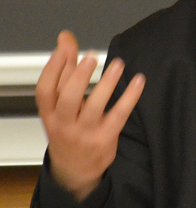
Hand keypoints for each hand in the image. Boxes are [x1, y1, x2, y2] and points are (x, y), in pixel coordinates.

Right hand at [36, 31, 144, 201]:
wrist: (75, 170)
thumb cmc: (67, 129)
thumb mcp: (59, 104)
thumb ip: (65, 71)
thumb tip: (66, 38)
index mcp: (49, 114)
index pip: (45, 89)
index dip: (54, 66)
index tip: (66, 46)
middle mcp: (63, 124)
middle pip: (67, 98)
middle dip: (78, 76)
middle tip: (91, 55)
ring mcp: (85, 133)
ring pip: (94, 107)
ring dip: (107, 84)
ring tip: (118, 64)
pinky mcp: (105, 139)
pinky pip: (119, 115)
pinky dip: (130, 98)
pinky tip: (139, 82)